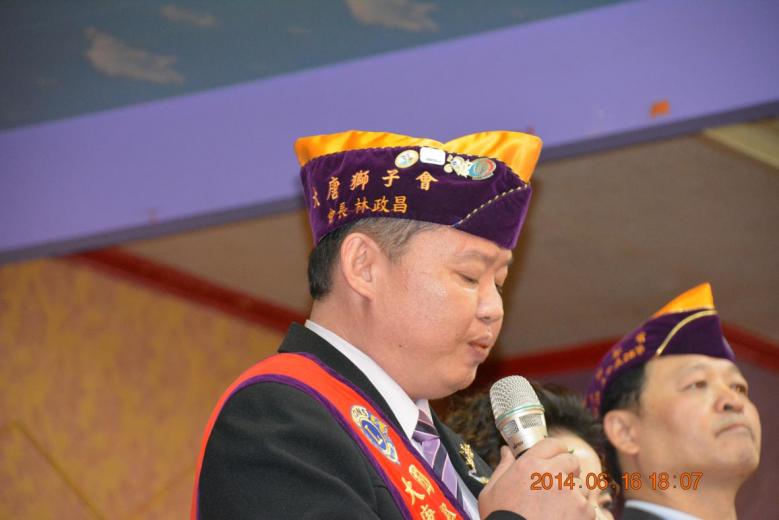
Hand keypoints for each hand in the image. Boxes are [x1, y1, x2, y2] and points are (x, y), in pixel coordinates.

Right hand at [478, 440, 594, 519]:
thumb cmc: (501, 518)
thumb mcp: (492, 491)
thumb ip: (503, 467)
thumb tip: (506, 451)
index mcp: (530, 465)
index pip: (553, 444)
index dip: (555, 450)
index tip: (555, 458)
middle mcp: (552, 474)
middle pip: (572, 461)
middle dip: (568, 470)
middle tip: (558, 485)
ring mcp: (571, 492)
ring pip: (582, 485)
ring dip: (575, 493)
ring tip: (559, 509)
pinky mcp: (584, 511)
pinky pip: (588, 506)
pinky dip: (580, 513)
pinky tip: (564, 519)